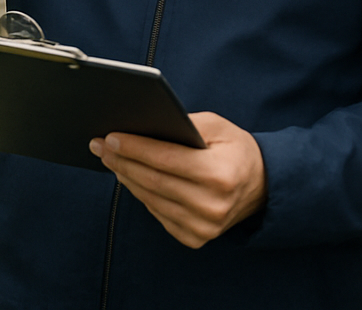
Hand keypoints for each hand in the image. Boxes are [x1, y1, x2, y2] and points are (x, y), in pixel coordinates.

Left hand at [90, 112, 265, 248]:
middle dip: (122, 161)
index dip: (135, 148)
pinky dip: (141, 194)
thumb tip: (144, 124)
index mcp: (219, 175)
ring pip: (151, 199)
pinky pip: (157, 214)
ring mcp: (203, 227)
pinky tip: (130, 177)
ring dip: (126, 178)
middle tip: (100, 145)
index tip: (111, 137)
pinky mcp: (195, 238)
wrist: (261, 185)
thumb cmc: (235, 149)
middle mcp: (212, 206)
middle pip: (153, 181)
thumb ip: (184, 123)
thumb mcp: (218, 125)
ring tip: (110, 159)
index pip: (165, 160)